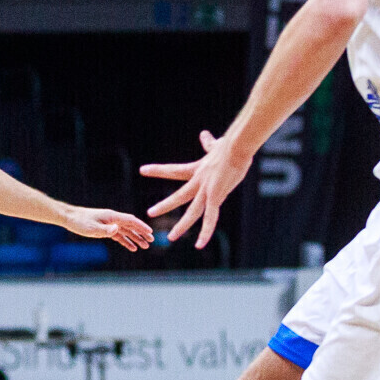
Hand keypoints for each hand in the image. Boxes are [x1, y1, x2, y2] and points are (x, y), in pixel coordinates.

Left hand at [58, 205, 153, 250]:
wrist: (70, 218)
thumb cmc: (80, 222)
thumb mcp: (92, 228)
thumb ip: (105, 230)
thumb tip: (117, 229)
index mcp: (112, 216)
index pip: (130, 221)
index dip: (141, 226)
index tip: (150, 233)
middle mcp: (113, 219)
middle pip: (131, 226)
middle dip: (141, 233)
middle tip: (151, 241)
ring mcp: (110, 224)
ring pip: (126, 231)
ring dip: (135, 238)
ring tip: (145, 246)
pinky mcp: (105, 229)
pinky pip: (119, 235)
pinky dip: (126, 241)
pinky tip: (132, 248)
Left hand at [142, 128, 251, 247]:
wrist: (237, 146)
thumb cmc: (231, 144)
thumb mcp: (217, 145)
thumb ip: (209, 143)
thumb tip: (204, 134)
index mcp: (198, 170)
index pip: (173, 171)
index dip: (158, 170)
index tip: (142, 171)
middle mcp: (199, 182)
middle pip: (179, 196)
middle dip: (165, 205)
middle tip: (149, 213)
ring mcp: (206, 190)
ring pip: (192, 212)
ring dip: (181, 226)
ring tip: (170, 237)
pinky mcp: (215, 197)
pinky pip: (210, 219)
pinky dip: (205, 232)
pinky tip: (199, 244)